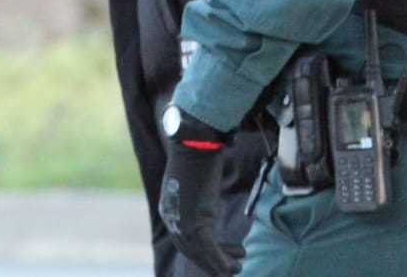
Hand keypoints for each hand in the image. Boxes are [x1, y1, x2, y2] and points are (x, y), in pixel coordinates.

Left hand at [158, 114, 243, 275]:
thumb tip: (207, 181)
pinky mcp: (196, 223)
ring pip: (202, 253)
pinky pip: (210, 249)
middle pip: (191, 250)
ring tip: (237, 267)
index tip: (222, 250)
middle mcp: (172, 220)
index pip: (184, 238)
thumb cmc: (197, 151)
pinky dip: (221, 260)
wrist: (195, 143)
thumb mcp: (194, 176)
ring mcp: (182, 223)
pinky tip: (233, 266)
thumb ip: (197, 188)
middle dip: (211, 260)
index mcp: (168, 209)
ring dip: (220, 264)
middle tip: (231, 265)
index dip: (203, 249)